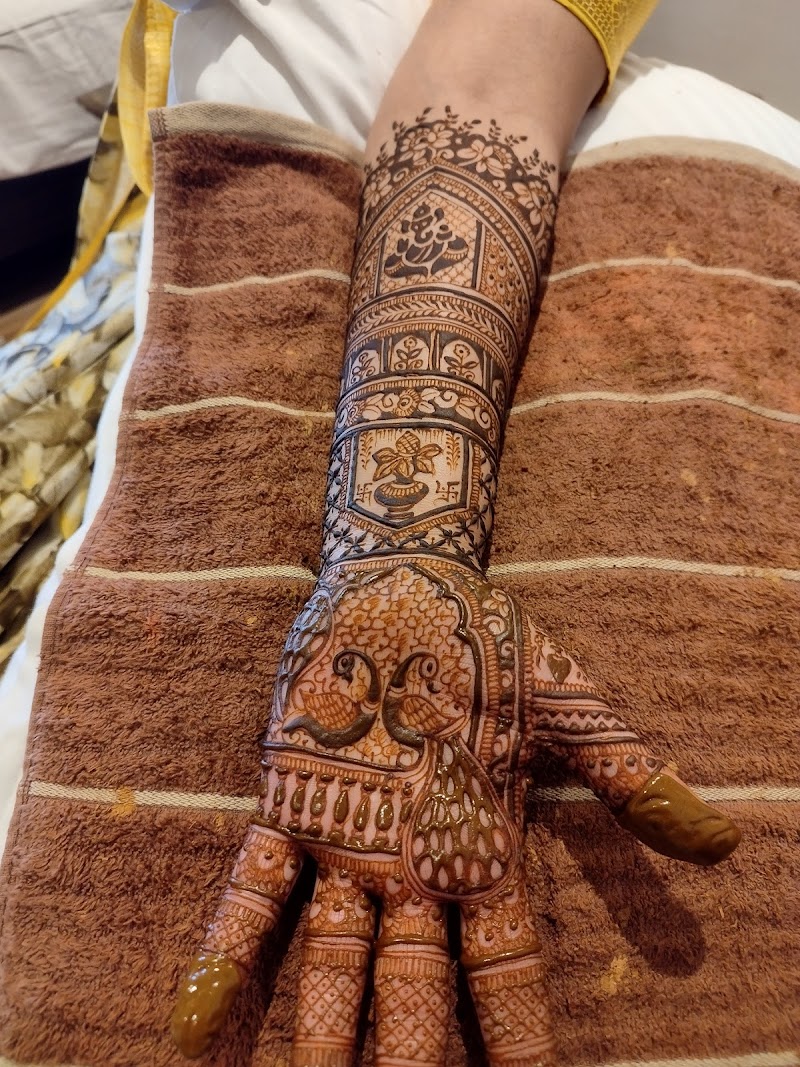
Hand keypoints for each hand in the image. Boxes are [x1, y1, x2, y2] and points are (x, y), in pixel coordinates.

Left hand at [171, 556, 739, 1064]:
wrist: (406, 581)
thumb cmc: (488, 643)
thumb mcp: (569, 708)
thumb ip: (632, 777)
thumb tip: (722, 841)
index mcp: (481, 848)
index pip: (505, 970)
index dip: (517, 1038)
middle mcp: (411, 865)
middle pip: (415, 985)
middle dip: (409, 1054)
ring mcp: (348, 841)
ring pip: (336, 957)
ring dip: (321, 1029)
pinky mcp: (293, 803)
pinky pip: (257, 885)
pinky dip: (229, 947)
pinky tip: (197, 1016)